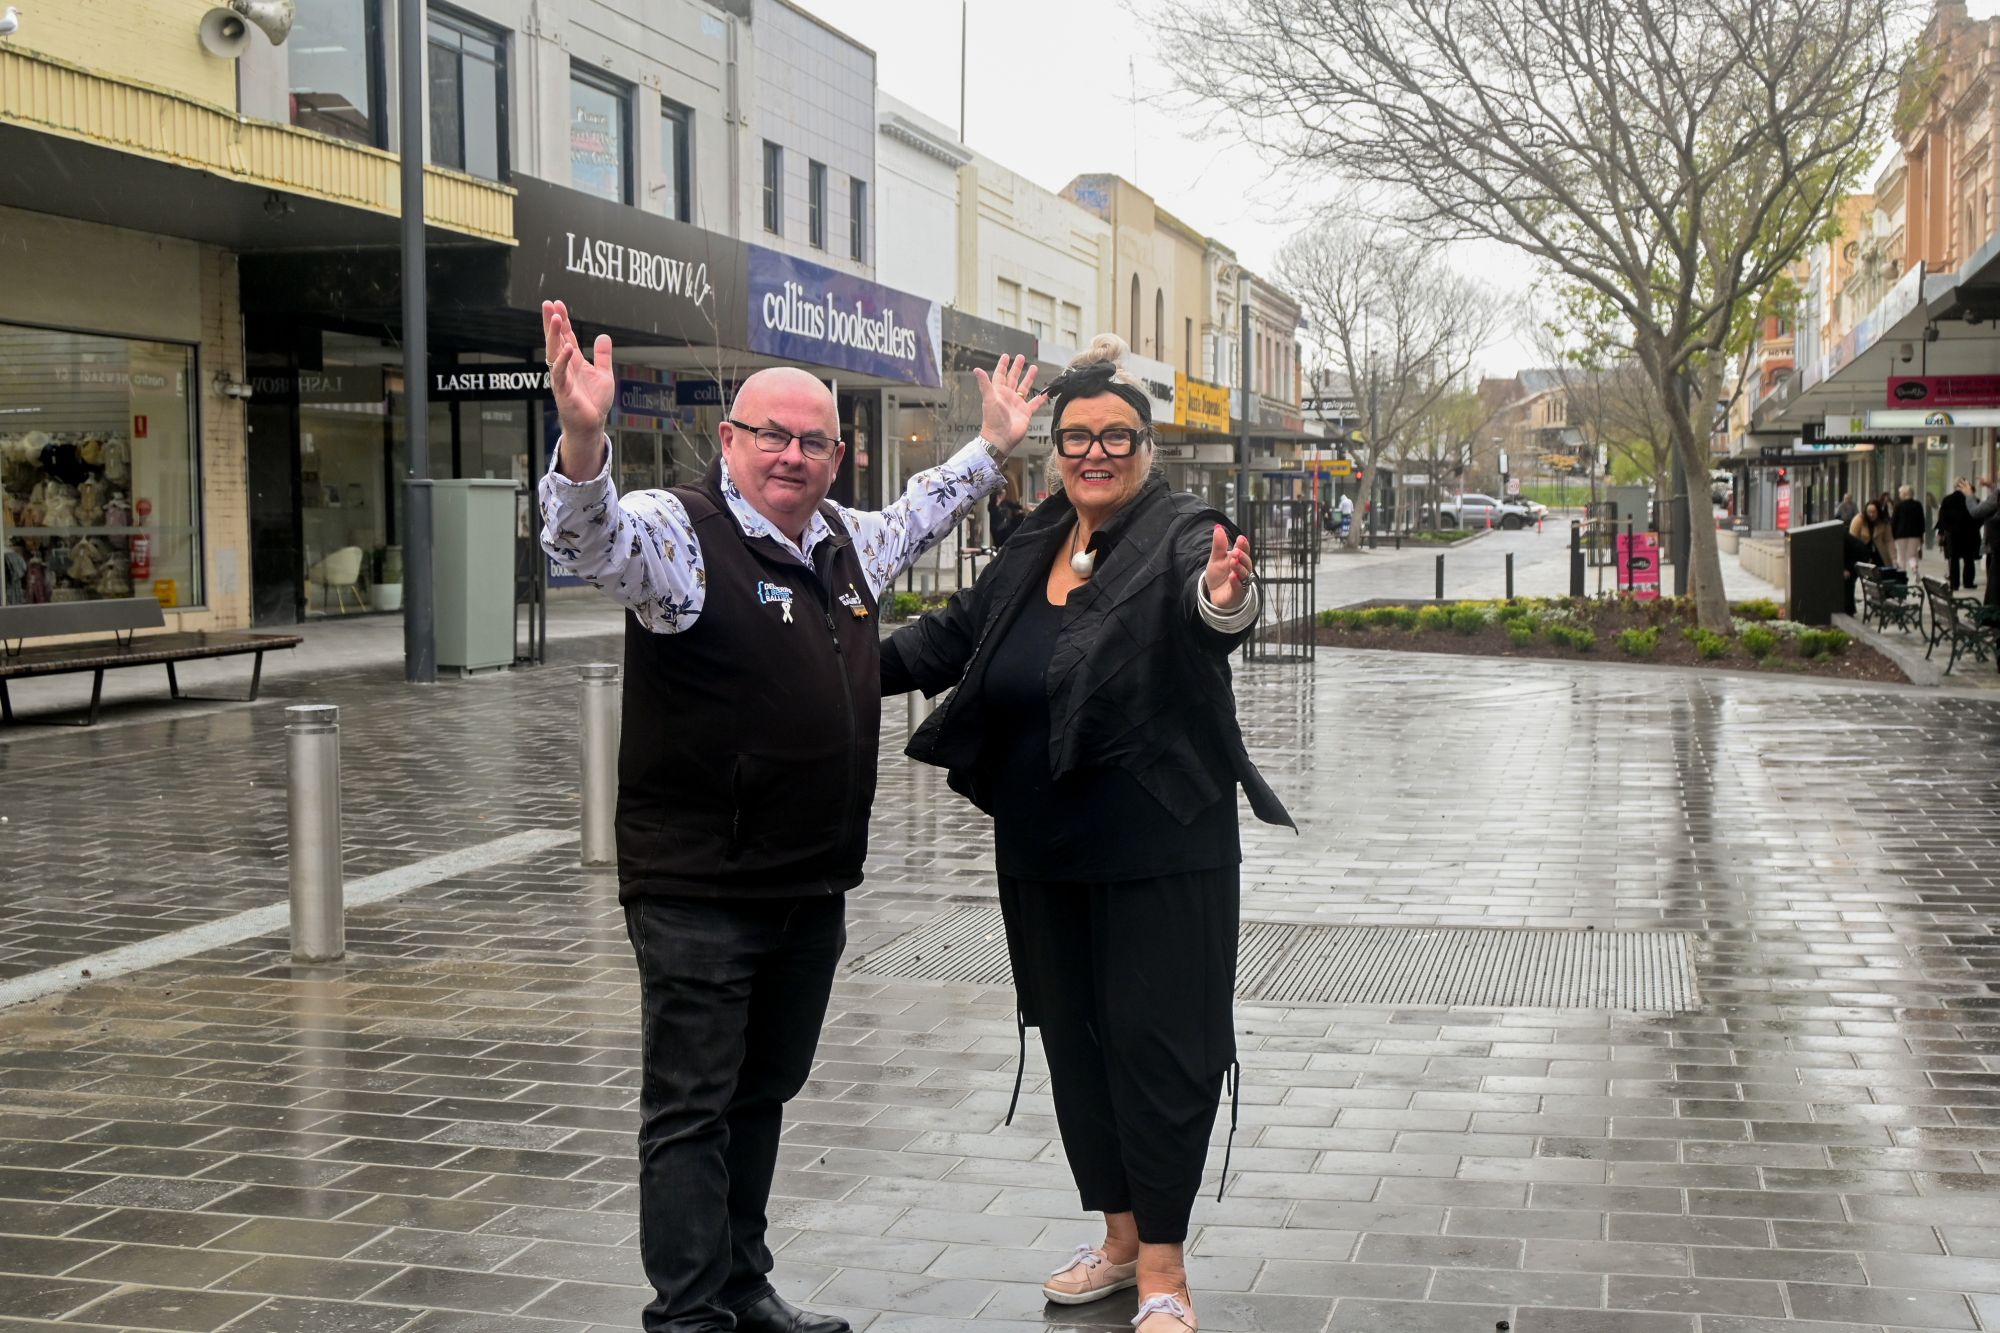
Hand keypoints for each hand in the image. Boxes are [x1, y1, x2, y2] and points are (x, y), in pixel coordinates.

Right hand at [542, 300, 615, 452]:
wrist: (592, 424)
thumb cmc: (594, 402)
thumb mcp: (604, 373)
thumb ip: (603, 355)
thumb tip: (603, 336)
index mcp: (574, 361)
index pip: (566, 336)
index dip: (563, 320)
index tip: (559, 303)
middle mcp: (565, 366)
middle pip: (555, 340)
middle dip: (552, 322)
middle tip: (548, 303)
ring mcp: (562, 377)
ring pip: (554, 352)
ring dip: (554, 335)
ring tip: (556, 318)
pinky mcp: (563, 390)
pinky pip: (560, 373)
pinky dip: (563, 360)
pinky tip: (567, 348)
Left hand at [973, 354, 1047, 453]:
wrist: (1001, 437)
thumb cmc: (993, 420)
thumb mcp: (989, 399)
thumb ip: (984, 383)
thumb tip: (977, 369)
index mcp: (998, 392)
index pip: (1000, 375)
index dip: (1003, 365)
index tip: (1006, 356)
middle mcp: (1008, 396)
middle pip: (1013, 378)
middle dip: (1017, 368)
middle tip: (1021, 358)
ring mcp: (1017, 404)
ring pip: (1024, 387)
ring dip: (1029, 378)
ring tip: (1034, 368)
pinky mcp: (1025, 412)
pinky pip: (1035, 403)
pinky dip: (1041, 398)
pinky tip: (1046, 392)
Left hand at [1204, 524, 1253, 609]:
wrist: (1214, 594)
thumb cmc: (1219, 575)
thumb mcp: (1216, 558)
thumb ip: (1219, 545)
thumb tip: (1217, 527)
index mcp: (1239, 560)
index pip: (1243, 551)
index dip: (1243, 545)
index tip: (1240, 539)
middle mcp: (1243, 570)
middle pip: (1246, 562)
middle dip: (1242, 556)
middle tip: (1236, 551)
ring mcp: (1241, 582)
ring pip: (1244, 574)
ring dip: (1239, 568)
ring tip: (1233, 562)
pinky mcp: (1237, 594)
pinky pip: (1238, 588)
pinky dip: (1236, 582)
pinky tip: (1232, 576)